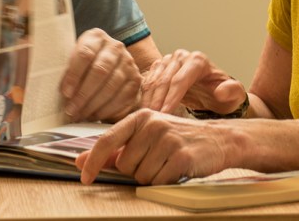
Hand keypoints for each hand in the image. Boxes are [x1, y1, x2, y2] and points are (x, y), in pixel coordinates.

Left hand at [61, 28, 141, 121]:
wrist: (110, 71)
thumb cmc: (83, 68)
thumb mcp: (72, 61)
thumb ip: (63, 67)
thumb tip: (43, 78)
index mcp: (96, 37)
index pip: (85, 53)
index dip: (74, 74)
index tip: (65, 93)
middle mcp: (115, 47)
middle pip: (99, 70)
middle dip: (83, 94)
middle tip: (70, 110)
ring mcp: (128, 63)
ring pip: (111, 86)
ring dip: (93, 104)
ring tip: (79, 115)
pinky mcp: (136, 80)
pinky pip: (121, 97)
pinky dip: (106, 109)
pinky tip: (93, 116)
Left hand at [76, 108, 229, 184]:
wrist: (218, 139)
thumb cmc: (178, 138)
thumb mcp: (146, 137)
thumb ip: (114, 149)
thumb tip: (80, 161)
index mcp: (140, 116)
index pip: (107, 140)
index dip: (93, 161)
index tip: (84, 177)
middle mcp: (153, 124)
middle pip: (125, 165)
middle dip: (137, 170)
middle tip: (156, 160)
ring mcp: (168, 139)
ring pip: (141, 176)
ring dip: (153, 177)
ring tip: (168, 163)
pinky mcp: (181, 157)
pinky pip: (159, 182)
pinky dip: (165, 182)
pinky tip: (177, 169)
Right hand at [140, 49, 246, 115]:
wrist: (216, 95)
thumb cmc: (226, 96)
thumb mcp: (235, 95)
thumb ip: (232, 91)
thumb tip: (220, 92)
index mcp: (198, 60)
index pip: (180, 79)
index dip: (171, 98)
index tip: (165, 115)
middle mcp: (181, 57)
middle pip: (164, 80)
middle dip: (157, 102)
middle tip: (152, 122)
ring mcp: (168, 61)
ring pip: (152, 81)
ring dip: (148, 101)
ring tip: (145, 120)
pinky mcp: (159, 69)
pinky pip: (147, 83)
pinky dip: (144, 98)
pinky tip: (142, 113)